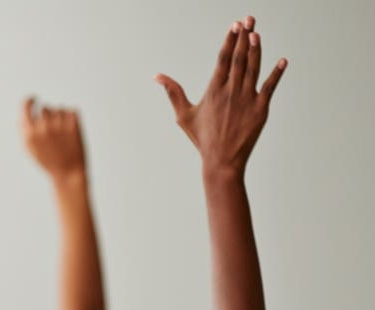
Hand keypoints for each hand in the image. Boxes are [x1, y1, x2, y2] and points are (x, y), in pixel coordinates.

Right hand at [21, 98, 86, 179]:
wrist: (68, 172)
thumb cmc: (48, 161)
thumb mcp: (30, 149)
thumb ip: (24, 131)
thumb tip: (21, 117)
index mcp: (30, 133)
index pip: (25, 106)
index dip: (29, 100)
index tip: (34, 98)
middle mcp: (43, 127)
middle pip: (44, 108)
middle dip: (48, 116)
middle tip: (53, 131)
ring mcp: (58, 125)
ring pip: (58, 108)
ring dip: (60, 117)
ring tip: (62, 135)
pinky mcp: (73, 124)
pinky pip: (71, 111)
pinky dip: (71, 118)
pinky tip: (71, 133)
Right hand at [156, 16, 286, 174]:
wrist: (221, 161)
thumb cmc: (202, 138)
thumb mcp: (183, 115)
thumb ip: (173, 92)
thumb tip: (157, 76)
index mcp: (213, 91)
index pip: (223, 59)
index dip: (229, 41)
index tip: (235, 25)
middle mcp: (231, 92)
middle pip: (239, 58)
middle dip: (244, 37)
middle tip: (249, 19)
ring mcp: (247, 99)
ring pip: (254, 68)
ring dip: (257, 49)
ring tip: (258, 33)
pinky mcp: (260, 109)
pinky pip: (270, 87)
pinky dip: (276, 73)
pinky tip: (282, 61)